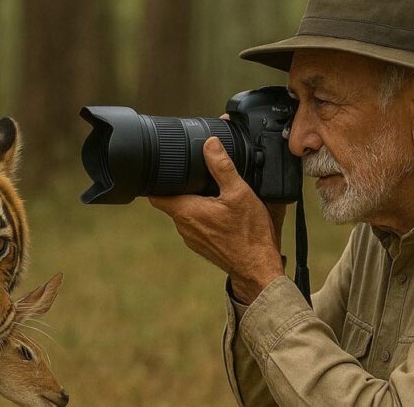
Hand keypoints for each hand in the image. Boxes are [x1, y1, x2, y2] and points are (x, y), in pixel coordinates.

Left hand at [149, 137, 283, 303]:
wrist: (259, 269)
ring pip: (185, 213)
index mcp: (185, 211)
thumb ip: (222, 167)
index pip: (155, 194)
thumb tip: (210, 144)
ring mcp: (192, 238)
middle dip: (182, 187)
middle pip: (172, 201)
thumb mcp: (239, 193)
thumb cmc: (249, 234)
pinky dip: (204, 216)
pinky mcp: (203, 245)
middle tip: (198, 176)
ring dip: (195, 202)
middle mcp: (183, 227)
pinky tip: (221, 211)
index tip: (164, 169)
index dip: (157, 179)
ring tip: (212, 192)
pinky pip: (197, 225)